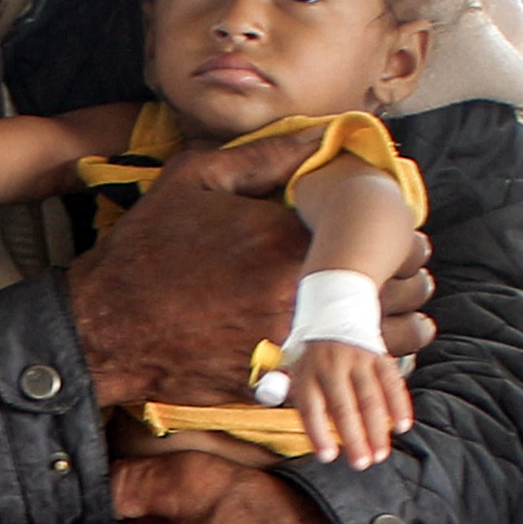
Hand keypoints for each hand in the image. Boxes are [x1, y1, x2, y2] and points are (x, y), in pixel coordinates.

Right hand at [67, 142, 432, 408]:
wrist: (102, 326)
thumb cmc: (145, 249)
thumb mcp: (194, 180)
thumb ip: (265, 155)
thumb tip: (322, 136)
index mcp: (288, 242)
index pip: (378, 242)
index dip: (404, 242)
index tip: (410, 240)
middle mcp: (296, 297)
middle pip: (388, 296)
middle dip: (411, 285)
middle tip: (419, 279)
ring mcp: (286, 347)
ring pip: (374, 345)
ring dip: (402, 334)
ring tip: (415, 325)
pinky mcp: (273, 387)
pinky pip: (338, 381)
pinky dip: (361, 375)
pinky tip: (373, 364)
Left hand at [289, 341, 411, 466]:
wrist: (336, 312)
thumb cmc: (313, 355)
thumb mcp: (293, 368)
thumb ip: (288, 392)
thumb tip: (287, 415)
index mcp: (307, 372)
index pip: (310, 406)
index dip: (318, 432)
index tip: (328, 457)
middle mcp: (332, 366)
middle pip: (344, 406)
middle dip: (354, 438)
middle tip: (361, 463)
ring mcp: (358, 360)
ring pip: (370, 398)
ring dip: (377, 429)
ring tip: (380, 454)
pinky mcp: (380, 357)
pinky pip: (392, 383)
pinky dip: (399, 405)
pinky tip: (402, 426)